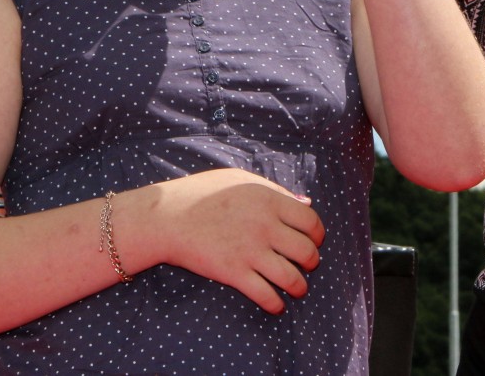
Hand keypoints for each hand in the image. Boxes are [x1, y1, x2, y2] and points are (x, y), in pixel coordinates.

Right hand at [153, 169, 324, 313]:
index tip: (314, 240)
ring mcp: (250, 251)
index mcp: (269, 200)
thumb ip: (276, 190)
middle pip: (306, 251)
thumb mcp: (241, 180)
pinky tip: (276, 304)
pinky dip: (276, 303)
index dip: (318, 234)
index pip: (311, 221)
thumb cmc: (202, 194)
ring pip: (291, 277)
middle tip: (307, 265)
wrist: (167, 217)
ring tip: (297, 289)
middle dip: (312, 262)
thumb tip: (307, 202)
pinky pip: (266, 295)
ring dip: (299, 287)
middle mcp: (265, 226)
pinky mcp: (234, 273)